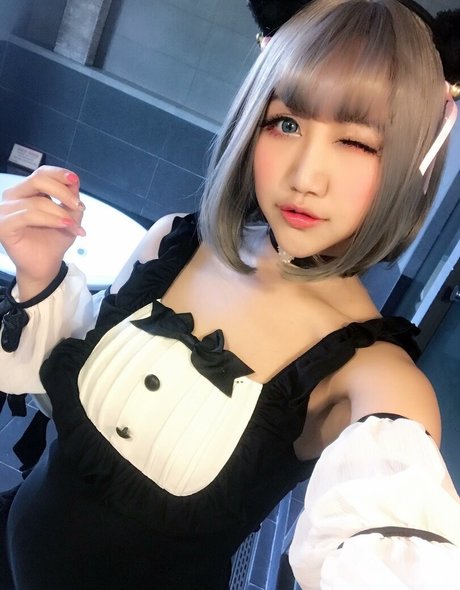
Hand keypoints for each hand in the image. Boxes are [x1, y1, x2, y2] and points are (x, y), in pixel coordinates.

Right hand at [0, 166, 85, 298]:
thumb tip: (73, 181)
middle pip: (38, 180)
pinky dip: (51, 219)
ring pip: (37, 201)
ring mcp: (4, 210)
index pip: (41, 172)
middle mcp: (13, 196)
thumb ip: (70, 197)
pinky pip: (28, 216)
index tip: (76, 181)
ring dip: (61, 213)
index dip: (59, 174)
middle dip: (62, 192)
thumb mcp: (69, 215)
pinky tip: (65, 226)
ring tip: (74, 226)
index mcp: (27, 191)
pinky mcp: (3, 225)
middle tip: (78, 207)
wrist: (46, 265)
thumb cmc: (54, 240)